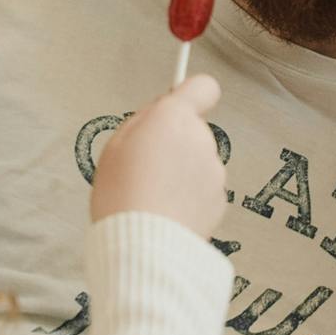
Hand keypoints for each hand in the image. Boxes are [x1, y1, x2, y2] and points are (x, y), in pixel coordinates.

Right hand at [90, 73, 225, 237]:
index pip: (204, 87)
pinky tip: (168, 211)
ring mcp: (215, 171)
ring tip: (155, 195)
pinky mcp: (221, 200)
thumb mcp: (115, 146)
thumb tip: (160, 114)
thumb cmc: (121, 195)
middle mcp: (201, 139)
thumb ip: (143, 122)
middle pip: (194, 129)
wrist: (143, 247)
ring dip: (184, 171)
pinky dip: (191, 196)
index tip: (177, 108)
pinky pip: (204, 188)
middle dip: (177, 141)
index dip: (192, 95)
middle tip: (147, 166)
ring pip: (199, 160)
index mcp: (174, 119)